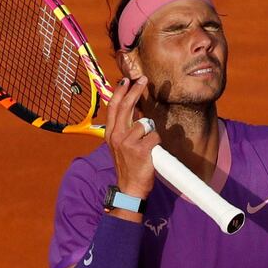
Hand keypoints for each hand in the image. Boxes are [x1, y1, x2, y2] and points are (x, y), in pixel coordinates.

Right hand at [104, 76, 160, 197]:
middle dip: (135, 90)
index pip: (114, 108)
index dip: (120, 92)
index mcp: (110, 134)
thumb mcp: (120, 145)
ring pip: (145, 123)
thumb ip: (125, 128)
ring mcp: (128, 142)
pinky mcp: (140, 149)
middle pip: (126, 107)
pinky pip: (154, 136)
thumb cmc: (129, 166)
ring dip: (150, 132)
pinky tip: (152, 152)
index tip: (126, 80)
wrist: (130, 188)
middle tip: (143, 79)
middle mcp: (116, 136)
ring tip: (147, 146)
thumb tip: (136, 111)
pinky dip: (156, 143)